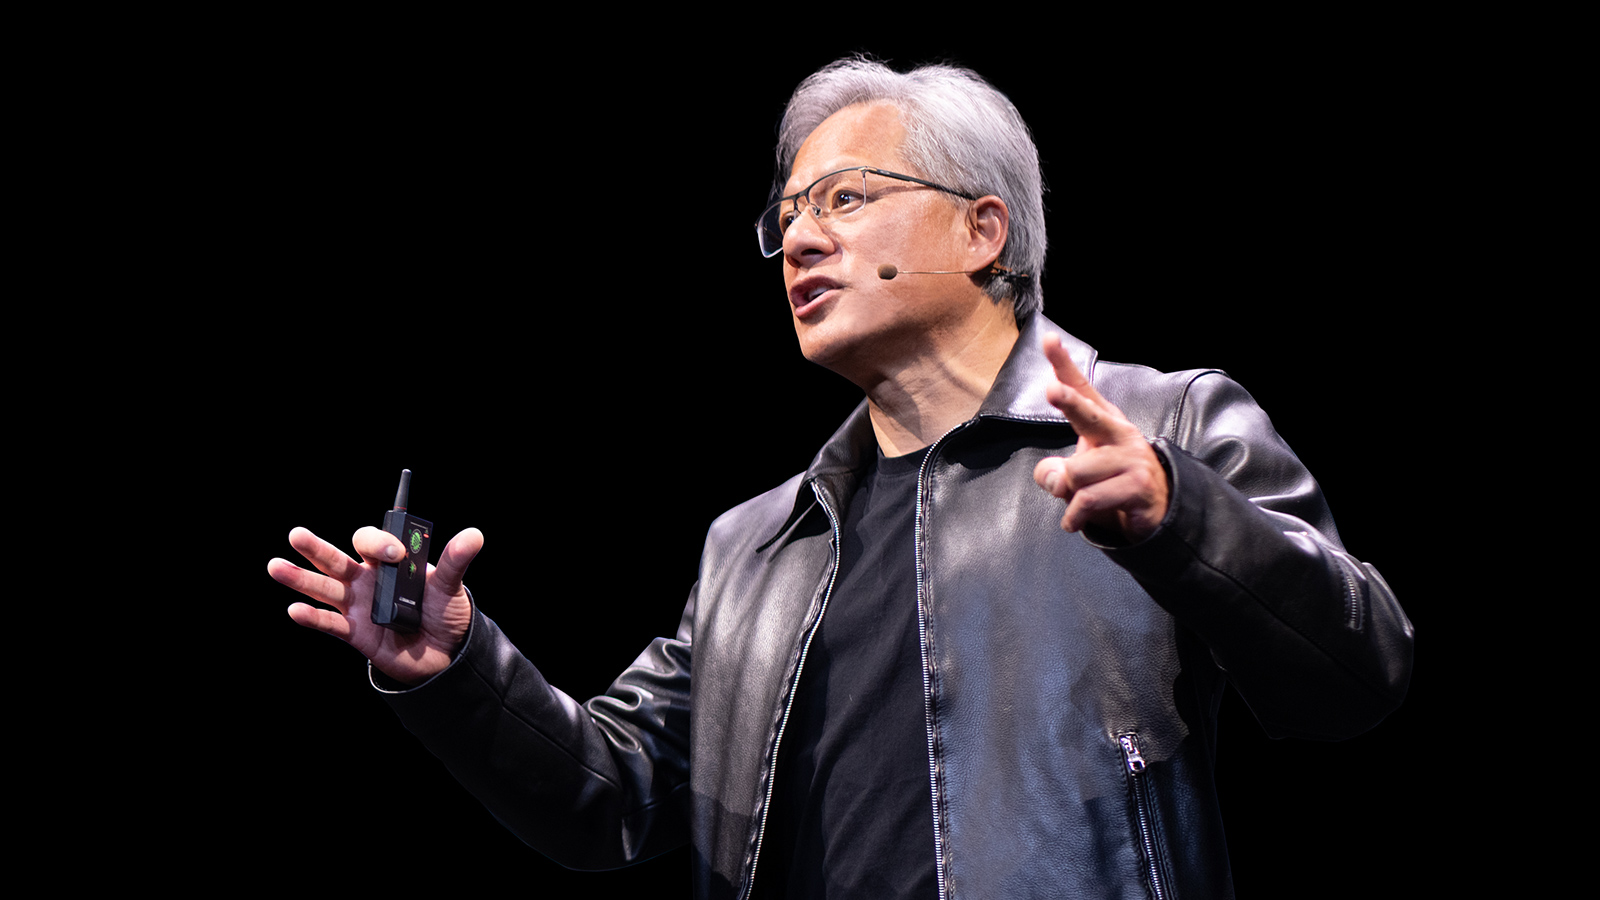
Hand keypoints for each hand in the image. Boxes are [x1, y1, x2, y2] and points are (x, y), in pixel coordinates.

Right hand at [269, 525, 482, 684]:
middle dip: (317, 548)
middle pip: (336, 560)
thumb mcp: (450, 586)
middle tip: (296, 535)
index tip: (395, 554)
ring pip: (325, 588)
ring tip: (276, 566)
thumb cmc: (445, 613)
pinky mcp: (356, 633)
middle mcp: (367, 580)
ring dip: (300, 579)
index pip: (372, 543)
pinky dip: (313, 618)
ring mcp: (358, 606)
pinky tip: (295, 610)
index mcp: (388, 563)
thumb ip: (455, 562)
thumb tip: (474, 535)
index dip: (378, 544)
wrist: (445, 654)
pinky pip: (331, 623)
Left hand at [1032, 333, 1168, 542]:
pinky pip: (1087, 501)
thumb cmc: (1109, 483)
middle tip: (1051, 390)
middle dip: (1068, 403)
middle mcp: (1119, 433)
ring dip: (1067, 496)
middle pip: (1087, 415)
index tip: (1048, 339)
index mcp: (1103, 421)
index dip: (1063, 364)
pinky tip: (1075, 521)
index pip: (1081, 389)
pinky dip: (1073, 517)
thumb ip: (1055, 472)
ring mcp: (1131, 459)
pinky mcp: (1137, 486)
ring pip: (1075, 474)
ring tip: (1078, 503)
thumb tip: (1053, 477)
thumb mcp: (1076, 475)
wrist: (1154, 510)